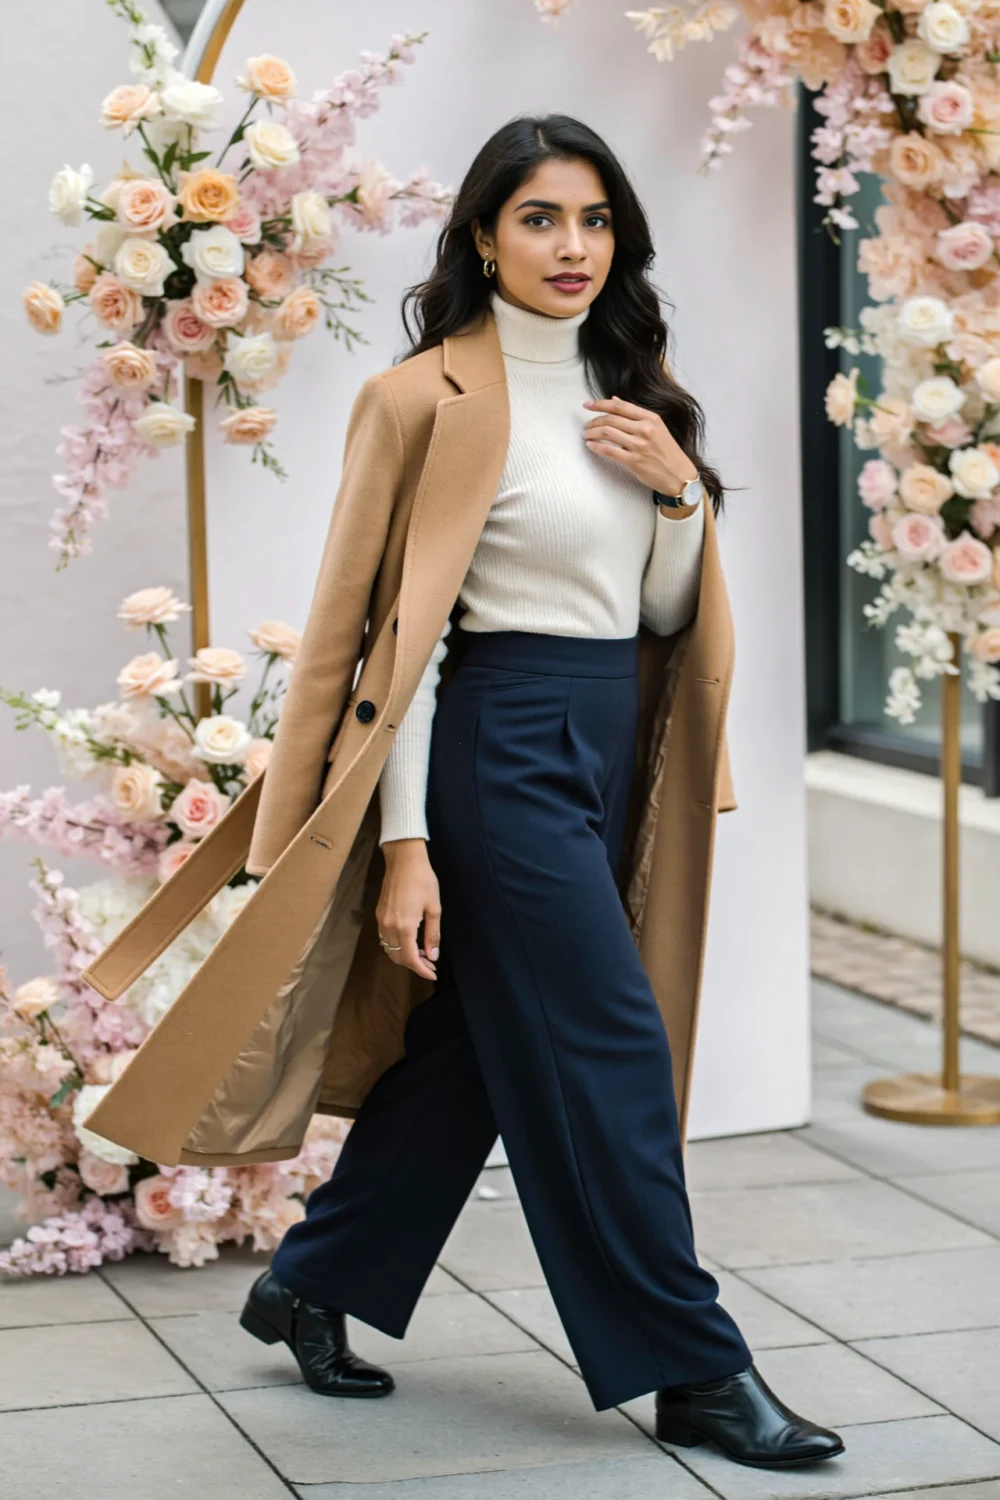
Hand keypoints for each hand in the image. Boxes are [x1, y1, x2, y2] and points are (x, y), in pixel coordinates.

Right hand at [377, 838, 440, 980]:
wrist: (403, 859)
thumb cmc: (423, 880)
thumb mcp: (434, 908)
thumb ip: (432, 934)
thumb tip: (433, 956)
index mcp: (404, 926)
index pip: (410, 958)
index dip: (421, 970)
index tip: (433, 974)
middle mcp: (389, 927)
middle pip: (397, 957)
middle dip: (414, 964)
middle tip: (430, 963)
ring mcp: (381, 920)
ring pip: (389, 949)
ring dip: (404, 955)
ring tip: (421, 953)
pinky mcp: (379, 914)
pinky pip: (385, 938)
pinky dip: (396, 945)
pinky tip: (409, 940)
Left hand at [582, 396, 697, 496]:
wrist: (679, 476)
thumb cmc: (668, 452)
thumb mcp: (657, 428)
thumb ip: (636, 414)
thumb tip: (614, 400)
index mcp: (651, 418)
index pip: (620, 406)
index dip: (600, 404)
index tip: (587, 404)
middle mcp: (645, 429)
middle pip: (611, 419)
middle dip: (593, 421)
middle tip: (586, 426)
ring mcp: (639, 446)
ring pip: (607, 433)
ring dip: (592, 433)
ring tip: (586, 435)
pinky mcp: (634, 462)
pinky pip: (608, 451)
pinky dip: (596, 447)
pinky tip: (590, 445)